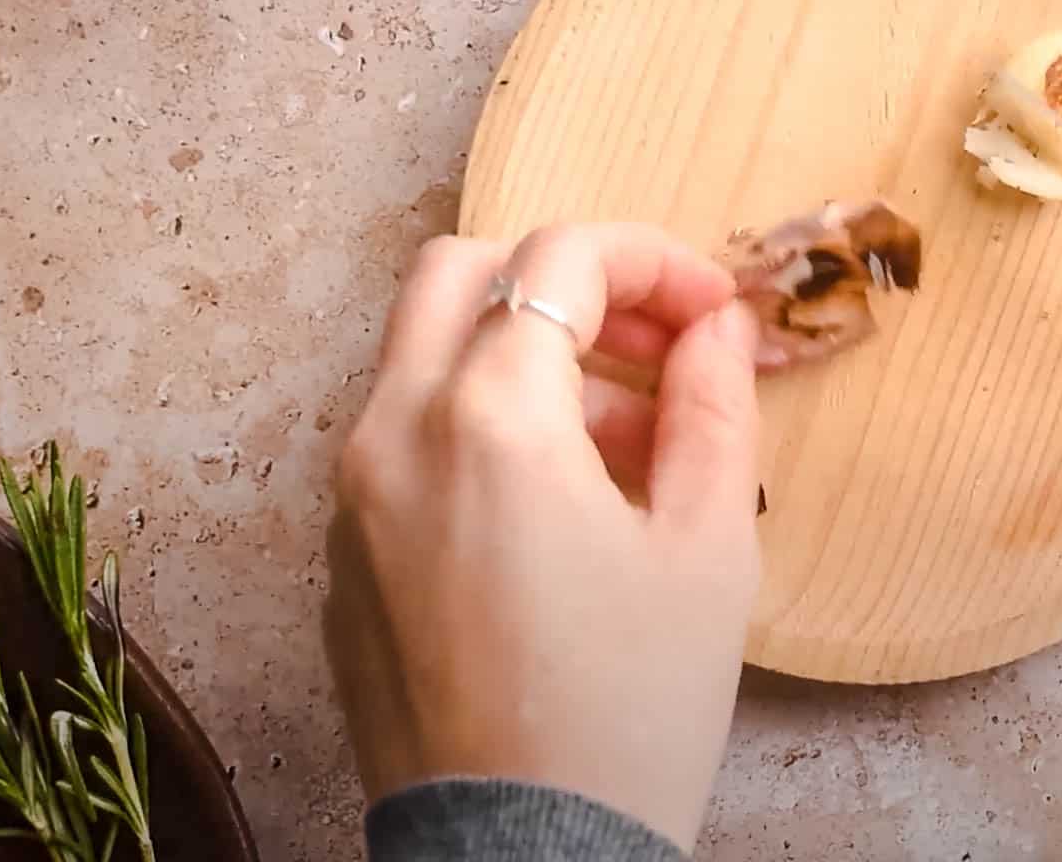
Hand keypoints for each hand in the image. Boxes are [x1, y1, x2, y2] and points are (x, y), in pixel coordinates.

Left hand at [323, 224, 761, 850]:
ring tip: (631, 446)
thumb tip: (719, 325)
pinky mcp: (343, 555)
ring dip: (528, 358)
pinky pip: (405, 439)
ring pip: (427, 355)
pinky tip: (562, 509)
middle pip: (462, 273)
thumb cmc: (630, 707)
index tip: (714, 314)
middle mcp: (393, 435)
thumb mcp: (708, 547)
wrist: (525, 857)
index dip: (655, 262)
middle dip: (570, 285)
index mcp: (488, 419)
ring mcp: (351, 497)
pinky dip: (480, 425)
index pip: (562, 260)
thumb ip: (715, 404)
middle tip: (654, 348)